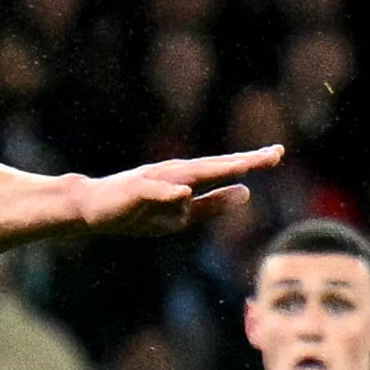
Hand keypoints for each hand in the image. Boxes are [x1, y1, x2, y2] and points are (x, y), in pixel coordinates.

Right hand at [68, 144, 280, 234]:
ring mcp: (156, 180)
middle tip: (275, 154)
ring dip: (217, 170)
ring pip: (191, 174)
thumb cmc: (136, 211)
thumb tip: (246, 192)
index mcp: (188, 180)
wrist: (92, 207)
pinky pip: (156, 192)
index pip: (225, 171)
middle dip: (244, 161)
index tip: (278, 155)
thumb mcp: (180, 215)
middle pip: (215, 166)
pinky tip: (185, 191)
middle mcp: (176, 173)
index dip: (251, 163)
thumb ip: (212, 204)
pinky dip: (170, 191)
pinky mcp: (135, 191)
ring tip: (243, 166)